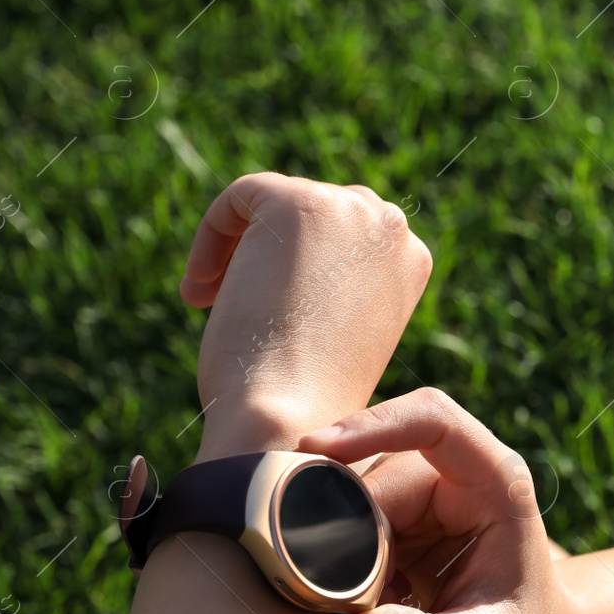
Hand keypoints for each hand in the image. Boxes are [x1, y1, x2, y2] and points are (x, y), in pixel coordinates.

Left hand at [179, 172, 432, 456]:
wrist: (290, 416)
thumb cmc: (306, 395)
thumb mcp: (339, 329)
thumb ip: (331, 283)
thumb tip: (290, 262)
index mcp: (412, 258)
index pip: (348, 234)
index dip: (302, 269)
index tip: (275, 315)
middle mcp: (391, 226)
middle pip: (316, 210)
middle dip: (274, 252)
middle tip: (244, 304)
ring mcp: (348, 208)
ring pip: (276, 203)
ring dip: (241, 248)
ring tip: (217, 300)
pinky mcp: (298, 203)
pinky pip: (240, 198)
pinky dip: (211, 237)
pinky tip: (202, 291)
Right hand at [296, 387, 568, 613]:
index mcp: (497, 480)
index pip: (434, 421)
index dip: (375, 424)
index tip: (320, 449)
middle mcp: (461, 470)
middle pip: (379, 474)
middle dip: (353, 531)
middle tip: (360, 596)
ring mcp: (427, 485)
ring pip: (357, 497)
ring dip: (349, 548)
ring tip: (384, 600)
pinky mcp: (401, 506)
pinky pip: (352, 518)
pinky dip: (348, 557)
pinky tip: (377, 594)